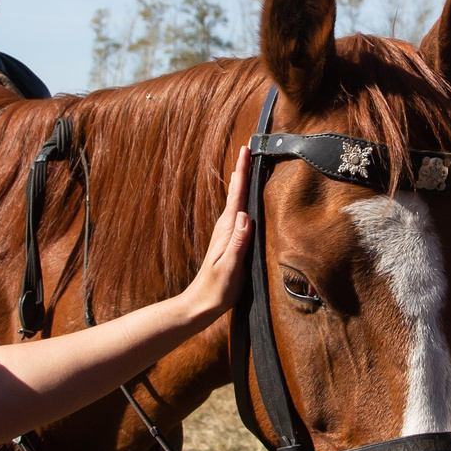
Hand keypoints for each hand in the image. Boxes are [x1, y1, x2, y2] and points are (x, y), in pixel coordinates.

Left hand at [181, 146, 253, 320]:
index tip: (247, 149)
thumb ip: (238, 243)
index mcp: (228, 229)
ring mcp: (227, 233)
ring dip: (242, 181)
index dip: (243, 171)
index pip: (237, 194)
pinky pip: (239, 212)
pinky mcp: (230, 241)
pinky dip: (243, 198)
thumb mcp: (230, 267)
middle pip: (236, 191)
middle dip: (243, 169)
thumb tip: (246, 216)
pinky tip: (245, 198)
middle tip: (250, 147)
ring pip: (237, 200)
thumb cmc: (217, 288)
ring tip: (248, 164)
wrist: (201, 303)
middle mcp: (227, 226)